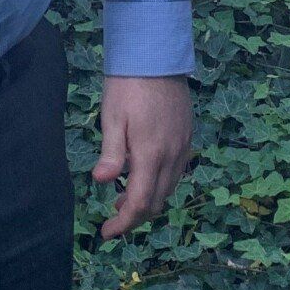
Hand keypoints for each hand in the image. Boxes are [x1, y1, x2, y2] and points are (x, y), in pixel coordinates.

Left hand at [93, 75, 193, 239]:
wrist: (156, 55)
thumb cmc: (127, 85)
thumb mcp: (112, 117)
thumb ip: (111, 153)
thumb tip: (102, 181)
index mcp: (151, 154)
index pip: (139, 203)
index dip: (123, 224)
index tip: (106, 233)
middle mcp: (172, 156)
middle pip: (156, 202)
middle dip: (134, 216)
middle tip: (112, 215)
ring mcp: (183, 147)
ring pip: (168, 189)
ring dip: (147, 200)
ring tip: (123, 195)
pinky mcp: (187, 137)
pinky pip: (176, 173)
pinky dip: (159, 183)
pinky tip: (143, 173)